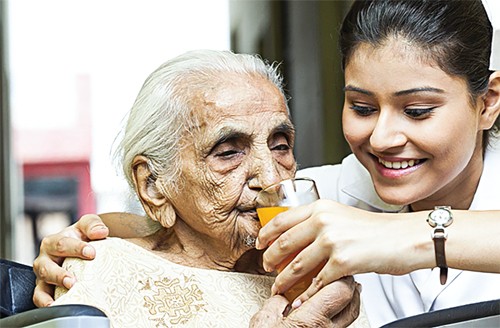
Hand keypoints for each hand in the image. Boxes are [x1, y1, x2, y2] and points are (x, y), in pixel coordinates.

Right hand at [32, 214, 108, 306]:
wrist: (78, 249)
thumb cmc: (81, 237)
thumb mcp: (86, 226)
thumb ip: (93, 225)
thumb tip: (101, 232)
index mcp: (54, 241)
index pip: (62, 244)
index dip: (77, 248)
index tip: (92, 253)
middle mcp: (45, 258)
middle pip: (48, 266)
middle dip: (60, 274)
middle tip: (73, 280)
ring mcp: (43, 274)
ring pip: (43, 281)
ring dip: (54, 288)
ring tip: (68, 290)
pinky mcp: (44, 288)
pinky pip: (39, 296)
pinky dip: (45, 301)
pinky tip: (56, 304)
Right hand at [250, 276, 359, 327]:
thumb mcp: (264, 321)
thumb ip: (276, 303)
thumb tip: (281, 295)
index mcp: (312, 320)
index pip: (341, 290)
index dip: (340, 274)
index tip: (334, 265)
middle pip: (353, 302)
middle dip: (350, 284)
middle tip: (342, 273)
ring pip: (351, 316)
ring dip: (349, 299)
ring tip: (340, 287)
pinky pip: (341, 326)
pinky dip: (341, 313)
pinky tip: (330, 308)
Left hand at [256, 199, 428, 304]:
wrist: (405, 237)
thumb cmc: (376, 229)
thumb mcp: (341, 215)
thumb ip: (318, 222)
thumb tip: (297, 236)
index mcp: (321, 207)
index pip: (281, 220)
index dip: (265, 234)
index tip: (260, 244)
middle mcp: (323, 221)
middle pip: (283, 243)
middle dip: (270, 260)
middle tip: (267, 268)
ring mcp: (332, 241)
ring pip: (296, 265)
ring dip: (284, 280)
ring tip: (279, 286)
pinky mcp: (343, 262)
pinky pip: (317, 282)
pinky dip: (306, 294)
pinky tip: (302, 299)